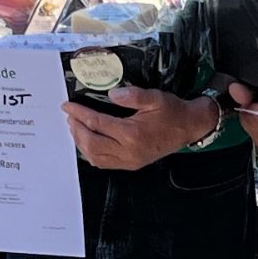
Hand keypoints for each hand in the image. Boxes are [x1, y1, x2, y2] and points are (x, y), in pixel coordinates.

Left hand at [65, 87, 217, 170]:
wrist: (190, 127)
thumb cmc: (172, 111)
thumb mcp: (155, 97)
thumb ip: (133, 95)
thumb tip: (111, 94)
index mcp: (132, 133)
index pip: (97, 124)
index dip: (79, 114)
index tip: (67, 106)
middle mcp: (128, 151)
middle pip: (91, 143)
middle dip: (76, 129)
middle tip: (70, 116)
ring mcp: (130, 160)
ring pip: (95, 156)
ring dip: (81, 143)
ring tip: (75, 128)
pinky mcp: (132, 164)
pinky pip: (105, 163)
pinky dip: (92, 153)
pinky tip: (88, 142)